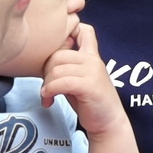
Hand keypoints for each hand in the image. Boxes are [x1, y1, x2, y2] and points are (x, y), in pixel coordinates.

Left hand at [40, 23, 126, 137]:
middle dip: (46, 72)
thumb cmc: (90, 101)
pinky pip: (61, 82)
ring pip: (56, 69)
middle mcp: (93, 60)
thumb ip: (68, 65)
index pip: (83, 29)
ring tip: (47, 96)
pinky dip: (49, 91)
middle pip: (57, 54)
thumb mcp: (79, 78)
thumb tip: (43, 56)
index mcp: (92, 56)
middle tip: (46, 87)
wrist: (108, 123)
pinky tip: (49, 100)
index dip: (67, 33)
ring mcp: (93, 72)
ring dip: (46, 85)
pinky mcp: (90, 86)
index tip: (56, 57)